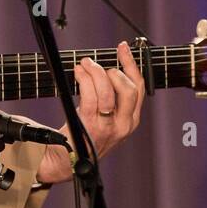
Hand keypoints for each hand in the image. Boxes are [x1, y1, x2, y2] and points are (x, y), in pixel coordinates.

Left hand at [35, 41, 144, 184]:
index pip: (138, 87)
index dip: (131, 63)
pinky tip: (78, 73)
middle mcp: (124, 124)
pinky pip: (90, 96)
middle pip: (128, 89)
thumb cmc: (85, 134)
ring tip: (84, 65)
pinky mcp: (91, 126)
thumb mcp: (107, 117)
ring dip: (94, 72)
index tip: (122, 47)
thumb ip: (113, 97)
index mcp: (132, 119)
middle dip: (112, 70)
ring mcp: (108, 127)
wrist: (67, 160)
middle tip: (96, 65)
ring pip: (108, 91)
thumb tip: (106, 67)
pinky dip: (84, 79)